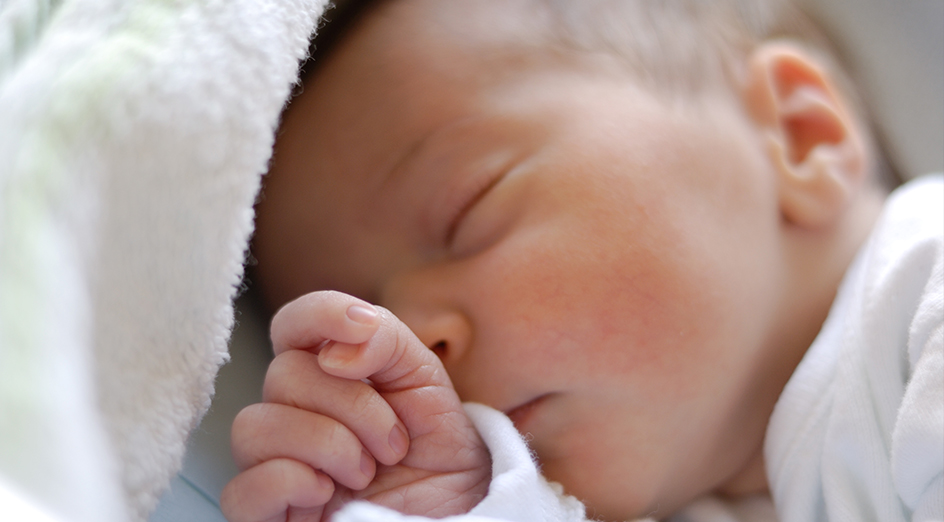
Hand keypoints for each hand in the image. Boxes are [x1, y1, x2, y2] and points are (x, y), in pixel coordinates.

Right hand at [221, 291, 490, 521]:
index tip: (364, 327)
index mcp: (324, 372)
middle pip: (283, 375)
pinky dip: (293, 483)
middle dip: (354, 405)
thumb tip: (335, 352)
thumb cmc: (433, 445)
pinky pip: (242, 490)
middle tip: (394, 443)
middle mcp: (290, 412)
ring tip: (366, 471)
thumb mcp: (423, 377)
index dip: (320, 314)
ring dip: (328, 444)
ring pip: (254, 427)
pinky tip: (328, 493)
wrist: (455, 507)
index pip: (293, 325)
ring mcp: (274, 463)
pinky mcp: (268, 514)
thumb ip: (385, 340)